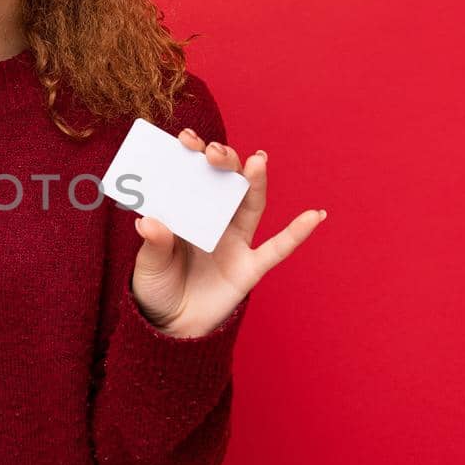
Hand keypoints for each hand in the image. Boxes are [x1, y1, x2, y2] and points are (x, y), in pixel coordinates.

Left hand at [131, 128, 325, 337]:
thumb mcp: (148, 265)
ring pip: (252, 205)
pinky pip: (278, 248)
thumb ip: (153, 244)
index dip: (193, 155)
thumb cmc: (157, 288)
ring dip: (256, 182)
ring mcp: (235, 242)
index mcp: (188, 212)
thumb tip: (149, 222)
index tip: (186, 139)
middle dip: (224, 162)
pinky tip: (315, 215)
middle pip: (227, 183)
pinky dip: (297, 233)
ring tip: (257, 161)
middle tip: (214, 151)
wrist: (171, 326)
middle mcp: (216, 220)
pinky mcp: (249, 267)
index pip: (195, 175)